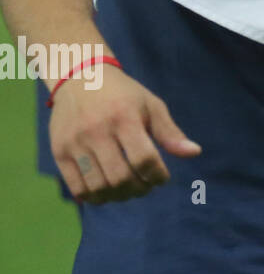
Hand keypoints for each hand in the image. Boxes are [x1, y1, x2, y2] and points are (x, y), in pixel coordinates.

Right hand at [49, 63, 201, 203]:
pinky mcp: (59, 151)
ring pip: (98, 186)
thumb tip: (194, 153)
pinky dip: (93, 197)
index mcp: (124, 117)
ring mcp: (75, 142)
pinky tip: (106, 192)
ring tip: (128, 190)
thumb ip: (170, 132)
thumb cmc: (123, 94)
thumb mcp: (151, 105)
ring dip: (117, 196)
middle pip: (120, 177)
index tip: (162, 178)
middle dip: (139, 189)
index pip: (144, 159)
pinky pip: (76, 186)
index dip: (157, 175)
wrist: (80, 76)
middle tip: (145, 187)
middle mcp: (97, 131)